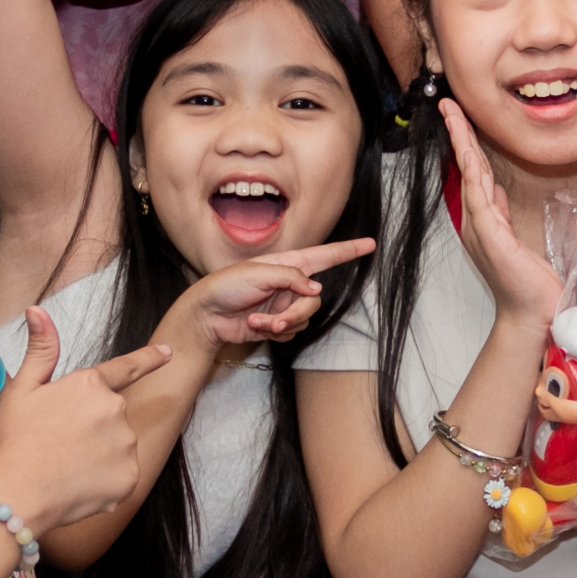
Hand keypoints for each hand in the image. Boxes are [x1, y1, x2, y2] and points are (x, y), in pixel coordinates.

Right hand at [0, 307, 160, 533]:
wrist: (15, 494)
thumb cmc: (13, 442)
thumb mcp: (21, 390)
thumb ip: (40, 350)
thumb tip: (37, 309)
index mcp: (91, 385)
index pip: (127, 368)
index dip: (149, 359)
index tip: (168, 352)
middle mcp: (116, 410)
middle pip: (113, 415)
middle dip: (94, 426)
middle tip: (59, 444)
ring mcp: (126, 444)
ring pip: (119, 446)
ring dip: (100, 455)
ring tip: (65, 466)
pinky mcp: (130, 477)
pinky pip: (122, 475)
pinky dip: (104, 481)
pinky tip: (78, 485)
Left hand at [177, 238, 378, 349]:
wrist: (205, 315)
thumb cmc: (225, 286)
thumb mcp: (257, 273)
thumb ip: (291, 278)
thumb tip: (316, 289)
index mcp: (288, 263)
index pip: (324, 256)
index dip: (348, 250)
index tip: (371, 244)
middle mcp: (290, 284)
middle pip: (315, 300)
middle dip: (297, 313)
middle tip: (277, 320)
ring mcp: (285, 305)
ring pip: (305, 319)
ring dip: (282, 324)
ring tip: (257, 321)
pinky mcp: (278, 325)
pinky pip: (292, 332)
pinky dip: (275, 333)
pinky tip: (256, 327)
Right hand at [442, 100, 564, 324]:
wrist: (531, 315)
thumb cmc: (527, 282)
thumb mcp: (514, 236)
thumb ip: (500, 211)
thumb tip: (493, 187)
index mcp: (484, 218)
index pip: (474, 170)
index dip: (466, 141)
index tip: (459, 115)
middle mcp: (477, 220)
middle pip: (466, 167)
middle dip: (458, 133)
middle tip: (448, 104)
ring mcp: (481, 229)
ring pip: (470, 176)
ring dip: (462, 145)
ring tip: (453, 116)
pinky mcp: (492, 239)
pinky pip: (480, 201)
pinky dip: (473, 177)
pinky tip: (468, 156)